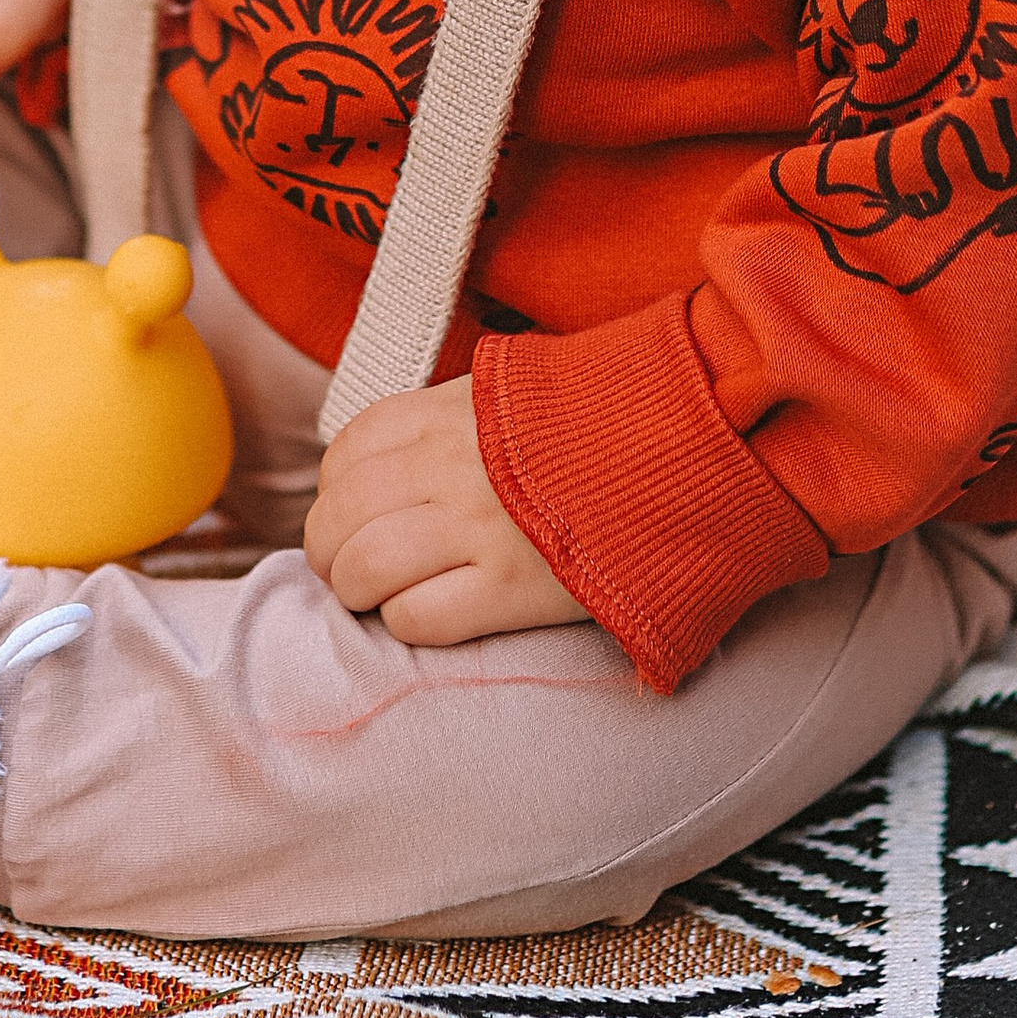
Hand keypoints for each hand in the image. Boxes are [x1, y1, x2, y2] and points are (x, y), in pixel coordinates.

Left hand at [304, 377, 590, 646]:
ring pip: (364, 567)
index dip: (336, 492)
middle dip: (329, 549)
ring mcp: (479, 528)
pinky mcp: (511, 588)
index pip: (347, 452)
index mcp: (450, 411)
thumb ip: (452, 420)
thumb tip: (393, 460)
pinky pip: (417, 617)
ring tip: (375, 597)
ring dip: (356, 590)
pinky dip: (405, 622)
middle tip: (346, 568)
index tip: (353, 512)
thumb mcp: (517, 396)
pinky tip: (427, 613)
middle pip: (340, 514)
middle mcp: (452, 465)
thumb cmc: (603, 427)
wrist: (687, 451)